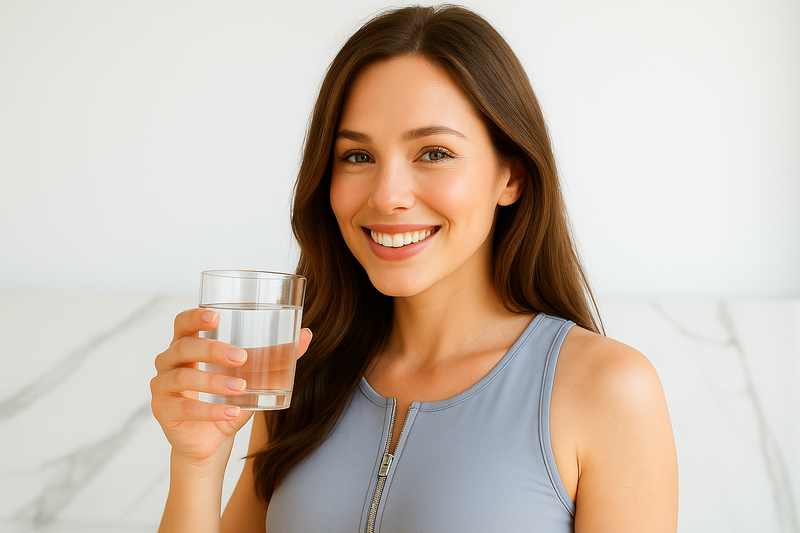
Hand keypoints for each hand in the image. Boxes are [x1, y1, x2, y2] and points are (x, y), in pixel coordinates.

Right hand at [150, 308, 311, 466]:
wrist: (211, 442)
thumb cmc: (228, 399)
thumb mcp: (251, 376)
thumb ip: (275, 356)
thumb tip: (306, 335)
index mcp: (187, 346)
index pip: (182, 323)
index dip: (194, 317)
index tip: (215, 316)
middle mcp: (169, 362)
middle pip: (184, 348)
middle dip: (212, 350)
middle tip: (241, 357)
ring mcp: (161, 387)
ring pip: (183, 378)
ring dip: (214, 382)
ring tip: (241, 388)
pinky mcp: (163, 412)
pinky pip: (185, 409)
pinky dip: (211, 411)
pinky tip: (232, 412)